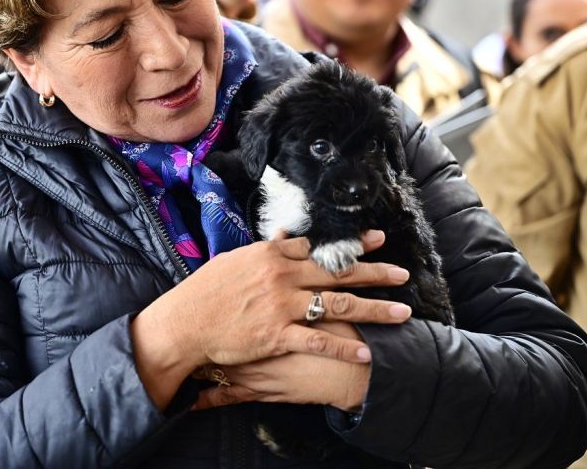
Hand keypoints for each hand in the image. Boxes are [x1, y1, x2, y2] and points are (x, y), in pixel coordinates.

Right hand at [131, 232, 409, 408]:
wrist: (184, 323)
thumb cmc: (205, 291)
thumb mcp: (235, 260)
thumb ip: (266, 249)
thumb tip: (285, 235)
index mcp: (272, 255)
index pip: (320, 247)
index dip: (352, 244)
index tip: (376, 240)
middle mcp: (283, 277)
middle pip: (338, 273)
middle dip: (374, 272)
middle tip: (402, 272)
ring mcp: (282, 306)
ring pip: (338, 305)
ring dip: (374, 309)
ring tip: (402, 313)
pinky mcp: (278, 335)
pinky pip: (319, 342)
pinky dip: (344, 347)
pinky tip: (367, 352)